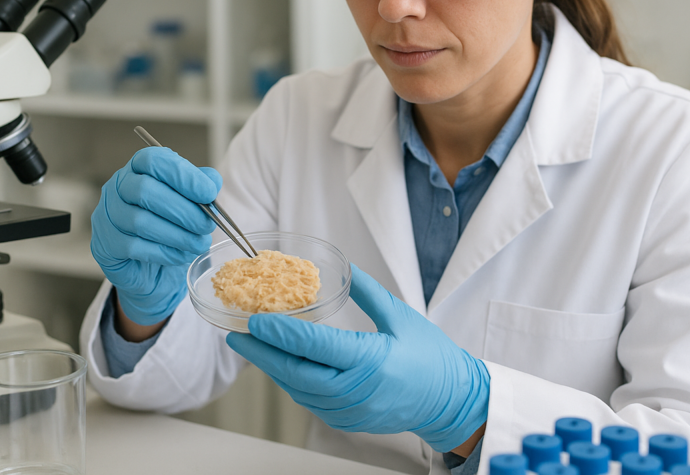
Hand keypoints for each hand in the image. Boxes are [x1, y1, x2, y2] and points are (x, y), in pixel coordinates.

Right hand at [90, 147, 221, 325]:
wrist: (151, 265)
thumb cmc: (170, 223)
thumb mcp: (190, 200)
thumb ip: (201, 186)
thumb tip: (211, 182)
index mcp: (139, 168)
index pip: (154, 160)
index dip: (183, 175)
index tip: (209, 193)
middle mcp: (118, 186)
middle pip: (145, 191)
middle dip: (183, 210)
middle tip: (206, 225)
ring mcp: (108, 215)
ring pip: (140, 221)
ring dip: (177, 235)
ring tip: (199, 243)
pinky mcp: (105, 244)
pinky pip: (134, 247)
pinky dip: (164, 252)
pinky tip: (181, 254)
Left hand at [225, 264, 489, 452]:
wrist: (452, 403)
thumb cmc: (432, 358)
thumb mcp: (402, 317)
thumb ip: (369, 293)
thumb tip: (343, 268)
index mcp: (372, 362)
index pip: (316, 347)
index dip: (282, 333)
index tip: (256, 320)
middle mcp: (358, 391)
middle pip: (297, 373)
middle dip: (263, 353)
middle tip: (237, 334)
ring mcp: (351, 411)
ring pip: (299, 390)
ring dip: (272, 368)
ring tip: (251, 346)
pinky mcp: (348, 421)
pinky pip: (311, 402)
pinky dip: (291, 382)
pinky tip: (279, 364)